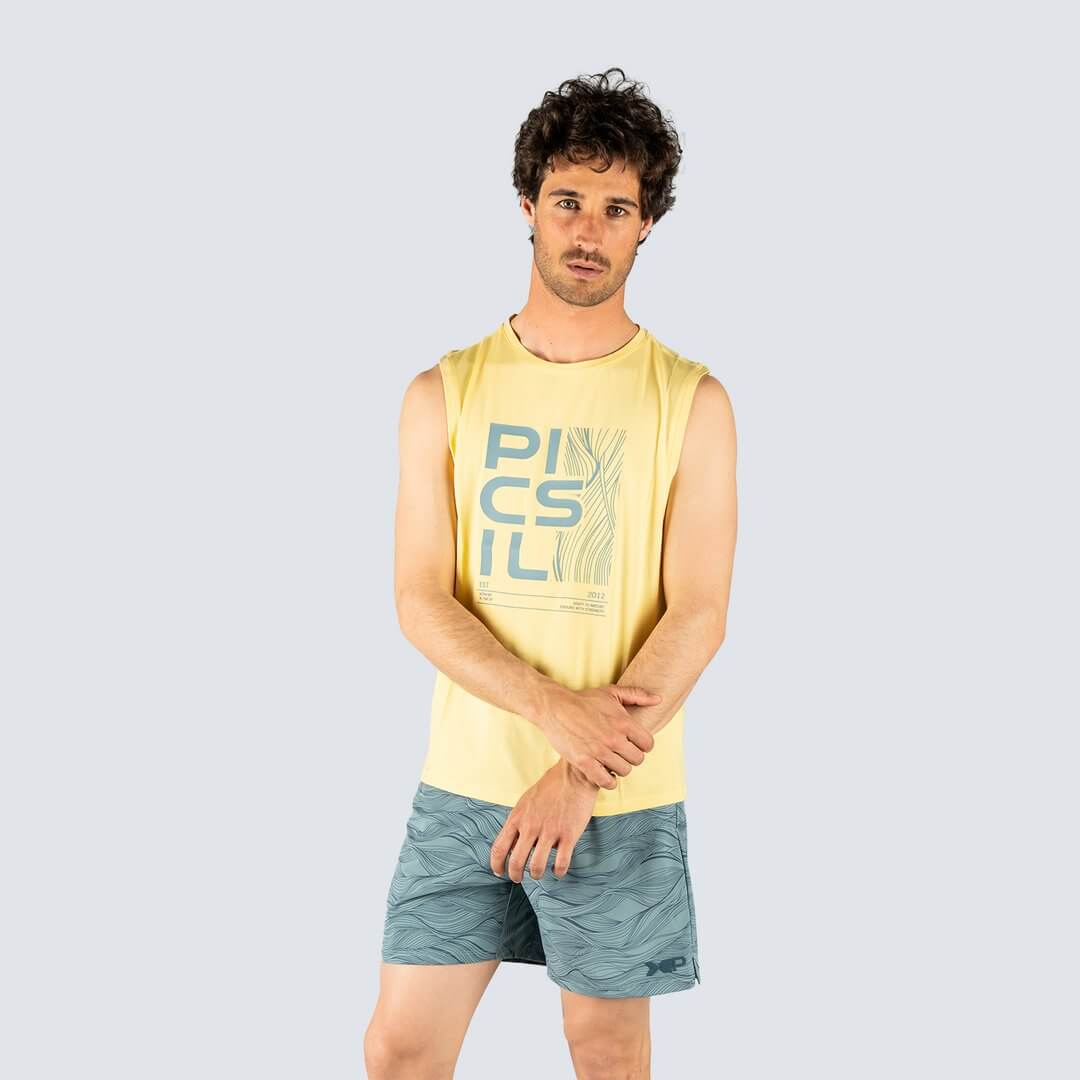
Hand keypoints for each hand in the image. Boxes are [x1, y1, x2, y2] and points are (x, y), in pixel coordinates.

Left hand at [490, 759, 600, 881]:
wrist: (574, 775)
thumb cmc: (550, 787)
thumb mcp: (526, 802)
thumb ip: (518, 822)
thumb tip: (511, 843)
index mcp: (518, 817)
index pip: (499, 848)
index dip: (496, 865)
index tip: (499, 871)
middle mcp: (531, 826)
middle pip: (516, 862)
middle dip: (515, 875)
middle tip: (518, 878)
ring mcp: (550, 831)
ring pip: (537, 866)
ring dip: (536, 874)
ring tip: (538, 873)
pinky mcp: (569, 835)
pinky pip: (561, 863)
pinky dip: (558, 871)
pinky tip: (558, 869)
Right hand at [533, 684, 659, 789]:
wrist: (555, 707)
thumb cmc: (583, 699)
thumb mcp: (611, 692)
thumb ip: (637, 695)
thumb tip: (659, 700)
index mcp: (624, 722)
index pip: (647, 744)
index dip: (641, 745)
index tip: (632, 743)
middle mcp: (614, 738)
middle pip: (637, 760)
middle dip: (630, 757)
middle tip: (620, 752)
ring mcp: (599, 751)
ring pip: (623, 771)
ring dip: (618, 768)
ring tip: (610, 760)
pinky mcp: (584, 762)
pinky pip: (606, 781)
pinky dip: (607, 780)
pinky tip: (603, 772)